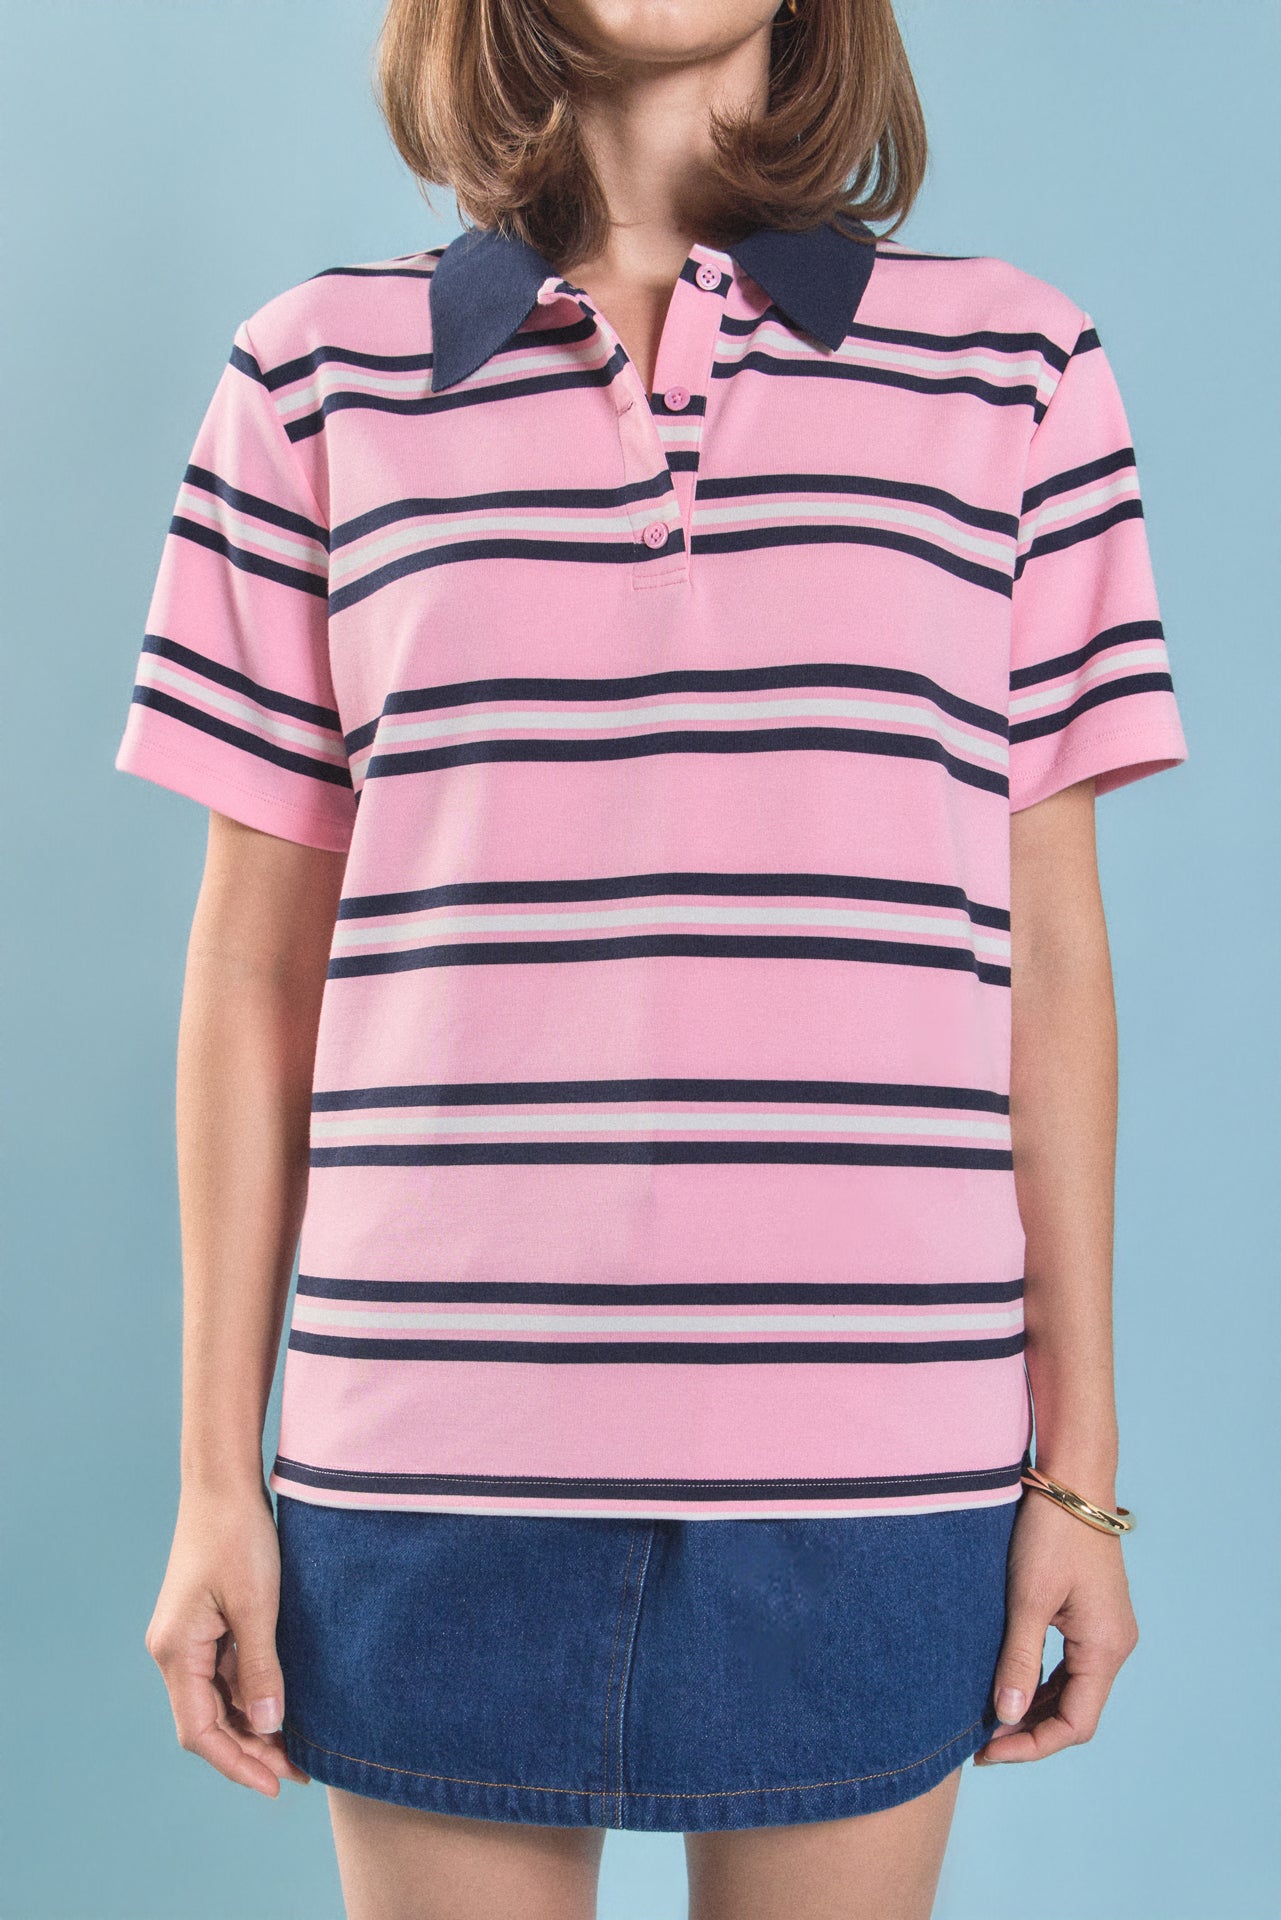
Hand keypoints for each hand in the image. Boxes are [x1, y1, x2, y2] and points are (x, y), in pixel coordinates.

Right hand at [144, 1482, 310, 1797]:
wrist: (223, 1483)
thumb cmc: (238, 1536)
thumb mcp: (257, 1604)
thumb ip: (261, 1668)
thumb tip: (270, 1726)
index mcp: (176, 1651)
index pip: (200, 1730)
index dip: (237, 1763)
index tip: (275, 1784)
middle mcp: (174, 1650)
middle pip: (208, 1720)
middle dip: (251, 1750)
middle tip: (299, 1772)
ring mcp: (189, 1637)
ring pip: (218, 1699)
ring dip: (254, 1725)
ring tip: (299, 1747)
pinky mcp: (206, 1622)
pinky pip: (226, 1673)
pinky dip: (252, 1695)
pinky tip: (283, 1704)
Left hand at [972, 1485, 1138, 1764]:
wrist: (1072, 1480)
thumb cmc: (1051, 1533)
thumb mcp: (1027, 1599)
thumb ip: (1018, 1660)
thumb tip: (1004, 1717)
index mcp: (1105, 1648)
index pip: (1075, 1724)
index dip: (1032, 1744)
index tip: (988, 1751)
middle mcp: (1114, 1646)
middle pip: (1075, 1712)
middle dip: (1029, 1730)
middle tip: (979, 1741)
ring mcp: (1105, 1630)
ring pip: (1071, 1690)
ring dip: (1033, 1707)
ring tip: (987, 1718)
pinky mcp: (1092, 1616)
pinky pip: (1069, 1665)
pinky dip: (1040, 1681)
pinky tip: (1007, 1684)